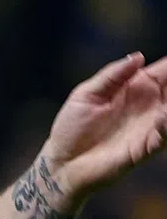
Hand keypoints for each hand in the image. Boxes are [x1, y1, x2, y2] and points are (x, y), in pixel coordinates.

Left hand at [43, 52, 166, 202]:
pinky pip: (165, 136)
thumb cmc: (71, 127)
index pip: (164, 71)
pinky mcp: (147, 148)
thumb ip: (112, 75)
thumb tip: (139, 56)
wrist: (62, 163)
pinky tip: (163, 117)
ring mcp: (151, 127)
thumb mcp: (86, 94)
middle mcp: (150, 106)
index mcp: (136, 87)